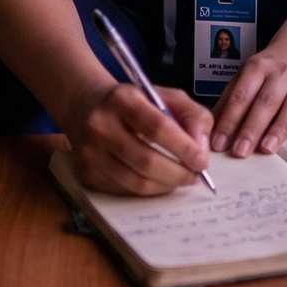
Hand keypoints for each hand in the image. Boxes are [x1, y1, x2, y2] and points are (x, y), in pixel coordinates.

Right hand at [67, 80, 213, 195]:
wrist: (85, 107)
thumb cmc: (132, 102)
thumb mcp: (164, 95)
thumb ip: (191, 115)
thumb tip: (200, 148)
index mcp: (121, 99)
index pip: (157, 127)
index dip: (183, 147)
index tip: (201, 161)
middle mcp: (100, 125)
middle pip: (147, 161)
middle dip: (178, 173)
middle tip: (194, 175)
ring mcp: (90, 153)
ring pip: (137, 182)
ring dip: (166, 185)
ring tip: (180, 178)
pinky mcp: (86, 174)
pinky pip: (126, 191)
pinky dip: (148, 190)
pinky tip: (158, 180)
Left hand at [211, 43, 286, 156]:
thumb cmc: (270, 67)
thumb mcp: (246, 74)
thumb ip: (230, 98)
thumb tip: (211, 127)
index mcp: (258, 67)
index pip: (241, 95)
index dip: (229, 120)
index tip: (219, 143)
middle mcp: (282, 73)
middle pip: (266, 101)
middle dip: (251, 128)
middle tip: (239, 152)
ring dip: (279, 128)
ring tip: (266, 149)